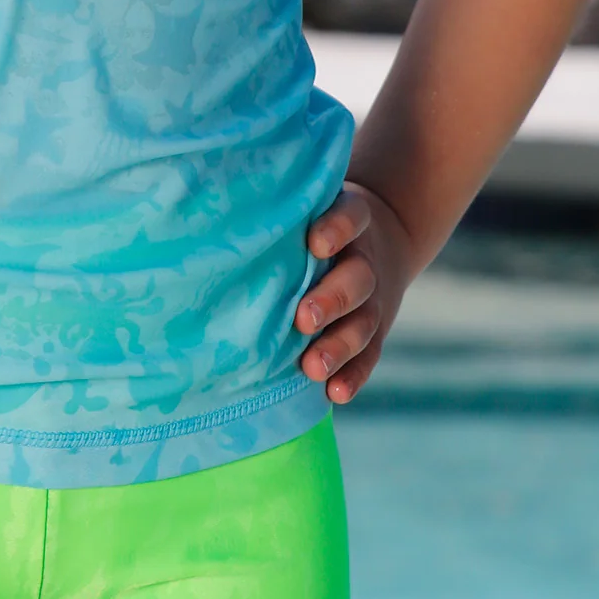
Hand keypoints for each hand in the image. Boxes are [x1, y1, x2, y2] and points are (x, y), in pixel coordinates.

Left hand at [296, 180, 415, 404]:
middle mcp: (364, 259)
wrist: (381, 241)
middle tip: (303, 319)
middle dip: (332, 299)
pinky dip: (354, 375)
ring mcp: (373, 297)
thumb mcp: (311, 206)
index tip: (315, 244)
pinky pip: (370, 355)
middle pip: (358, 277)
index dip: (337, 229)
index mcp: (350, 220)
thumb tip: (217, 219)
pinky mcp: (376, 330)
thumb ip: (280, 212)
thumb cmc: (318, 224)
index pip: (350, 216)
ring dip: (340, 346)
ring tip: (313, 367)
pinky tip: (335, 393)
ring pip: (365, 321)